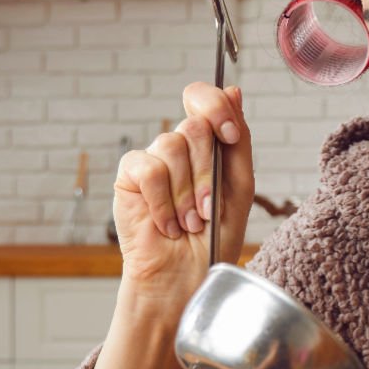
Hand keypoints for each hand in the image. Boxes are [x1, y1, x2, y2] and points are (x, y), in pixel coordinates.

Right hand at [113, 82, 253, 306]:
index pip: (202, 98)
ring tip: (189, 223)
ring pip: (171, 146)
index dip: (216, 108)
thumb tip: (233, 90)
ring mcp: (152, 160)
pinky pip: (149, 169)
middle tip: (208, 209)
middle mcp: (177, 147)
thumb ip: (238, 140)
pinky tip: (167, 225)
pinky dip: (163, 202)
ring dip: (187, 194)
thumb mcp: (239, 187)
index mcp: (206, 145)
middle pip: (193, 126)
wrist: (186, 277)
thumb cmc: (214, 238)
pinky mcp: (129, 177)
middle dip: (207, 172)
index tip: (230, 137)